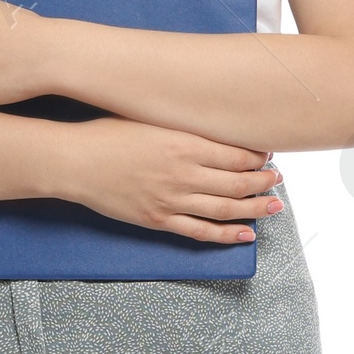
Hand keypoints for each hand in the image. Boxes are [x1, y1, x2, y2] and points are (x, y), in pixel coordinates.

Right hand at [46, 117, 283, 245]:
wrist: (75, 162)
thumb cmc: (108, 133)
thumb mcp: (151, 119)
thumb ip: (184, 126)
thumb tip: (215, 129)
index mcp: (183, 144)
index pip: (235, 154)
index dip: (258, 156)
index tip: (268, 154)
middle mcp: (183, 174)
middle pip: (237, 182)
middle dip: (263, 182)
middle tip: (278, 179)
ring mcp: (172, 200)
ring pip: (225, 209)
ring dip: (255, 208)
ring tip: (274, 206)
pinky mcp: (159, 219)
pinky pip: (200, 231)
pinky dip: (226, 234)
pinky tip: (246, 234)